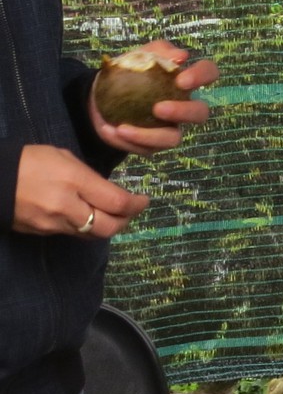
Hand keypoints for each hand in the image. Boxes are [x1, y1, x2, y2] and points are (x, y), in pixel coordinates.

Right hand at [11, 144, 148, 237]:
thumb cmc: (28, 160)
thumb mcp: (63, 158)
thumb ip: (89, 177)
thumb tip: (107, 191)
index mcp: (73, 181)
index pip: (117, 203)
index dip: (136, 205)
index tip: (143, 200)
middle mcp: (66, 207)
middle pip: (109, 227)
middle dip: (125, 221)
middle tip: (131, 211)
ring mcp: (53, 224)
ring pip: (92, 234)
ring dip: (106, 226)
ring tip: (111, 214)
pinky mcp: (43, 233)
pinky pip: (73, 234)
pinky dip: (86, 227)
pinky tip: (87, 216)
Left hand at [90, 40, 218, 155]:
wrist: (100, 94)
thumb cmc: (126, 72)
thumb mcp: (137, 55)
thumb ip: (159, 50)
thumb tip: (181, 56)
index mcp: (185, 82)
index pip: (208, 74)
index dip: (202, 77)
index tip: (181, 80)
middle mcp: (184, 107)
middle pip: (200, 114)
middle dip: (183, 112)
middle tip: (158, 109)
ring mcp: (170, 128)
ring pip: (174, 139)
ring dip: (149, 136)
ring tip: (122, 128)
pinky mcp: (152, 145)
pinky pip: (144, 149)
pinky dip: (125, 141)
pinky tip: (108, 130)